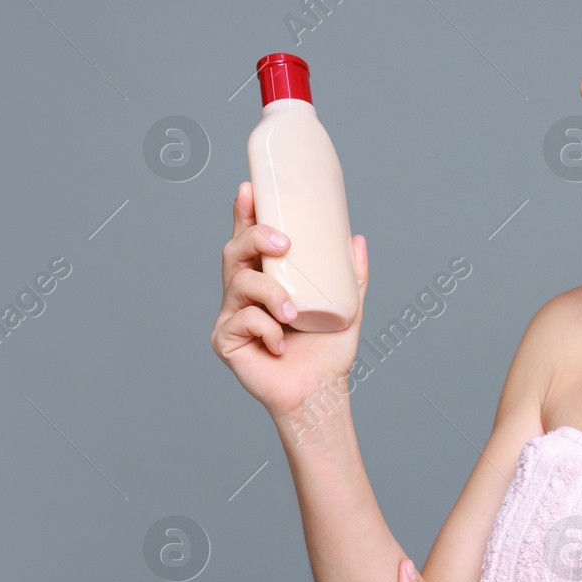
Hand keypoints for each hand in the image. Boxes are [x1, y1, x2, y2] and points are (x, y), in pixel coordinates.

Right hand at [211, 180, 369, 419]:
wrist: (320, 393)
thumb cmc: (327, 352)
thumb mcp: (347, 307)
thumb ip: (351, 275)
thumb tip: (356, 238)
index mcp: (266, 278)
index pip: (250, 239)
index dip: (245, 212)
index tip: (249, 188)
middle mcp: (243, 293)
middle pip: (234, 251)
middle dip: (255, 237)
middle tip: (285, 244)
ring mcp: (231, 315)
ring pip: (239, 284)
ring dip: (270, 293)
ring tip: (291, 315)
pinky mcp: (225, 340)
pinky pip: (241, 319)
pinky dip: (267, 329)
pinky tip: (280, 345)